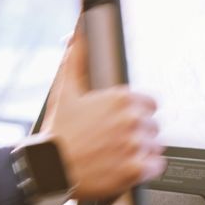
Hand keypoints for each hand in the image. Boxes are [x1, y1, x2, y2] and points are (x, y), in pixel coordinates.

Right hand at [40, 28, 165, 201]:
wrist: (49, 170)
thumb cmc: (57, 134)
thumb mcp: (64, 91)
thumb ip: (75, 59)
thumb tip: (76, 34)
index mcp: (120, 99)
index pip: (149, 103)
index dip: (136, 113)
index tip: (122, 122)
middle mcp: (131, 120)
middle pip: (152, 126)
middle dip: (137, 133)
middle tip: (114, 141)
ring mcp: (135, 146)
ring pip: (155, 146)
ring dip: (141, 151)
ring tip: (116, 155)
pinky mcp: (136, 169)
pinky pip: (156, 166)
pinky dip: (144, 169)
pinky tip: (123, 167)